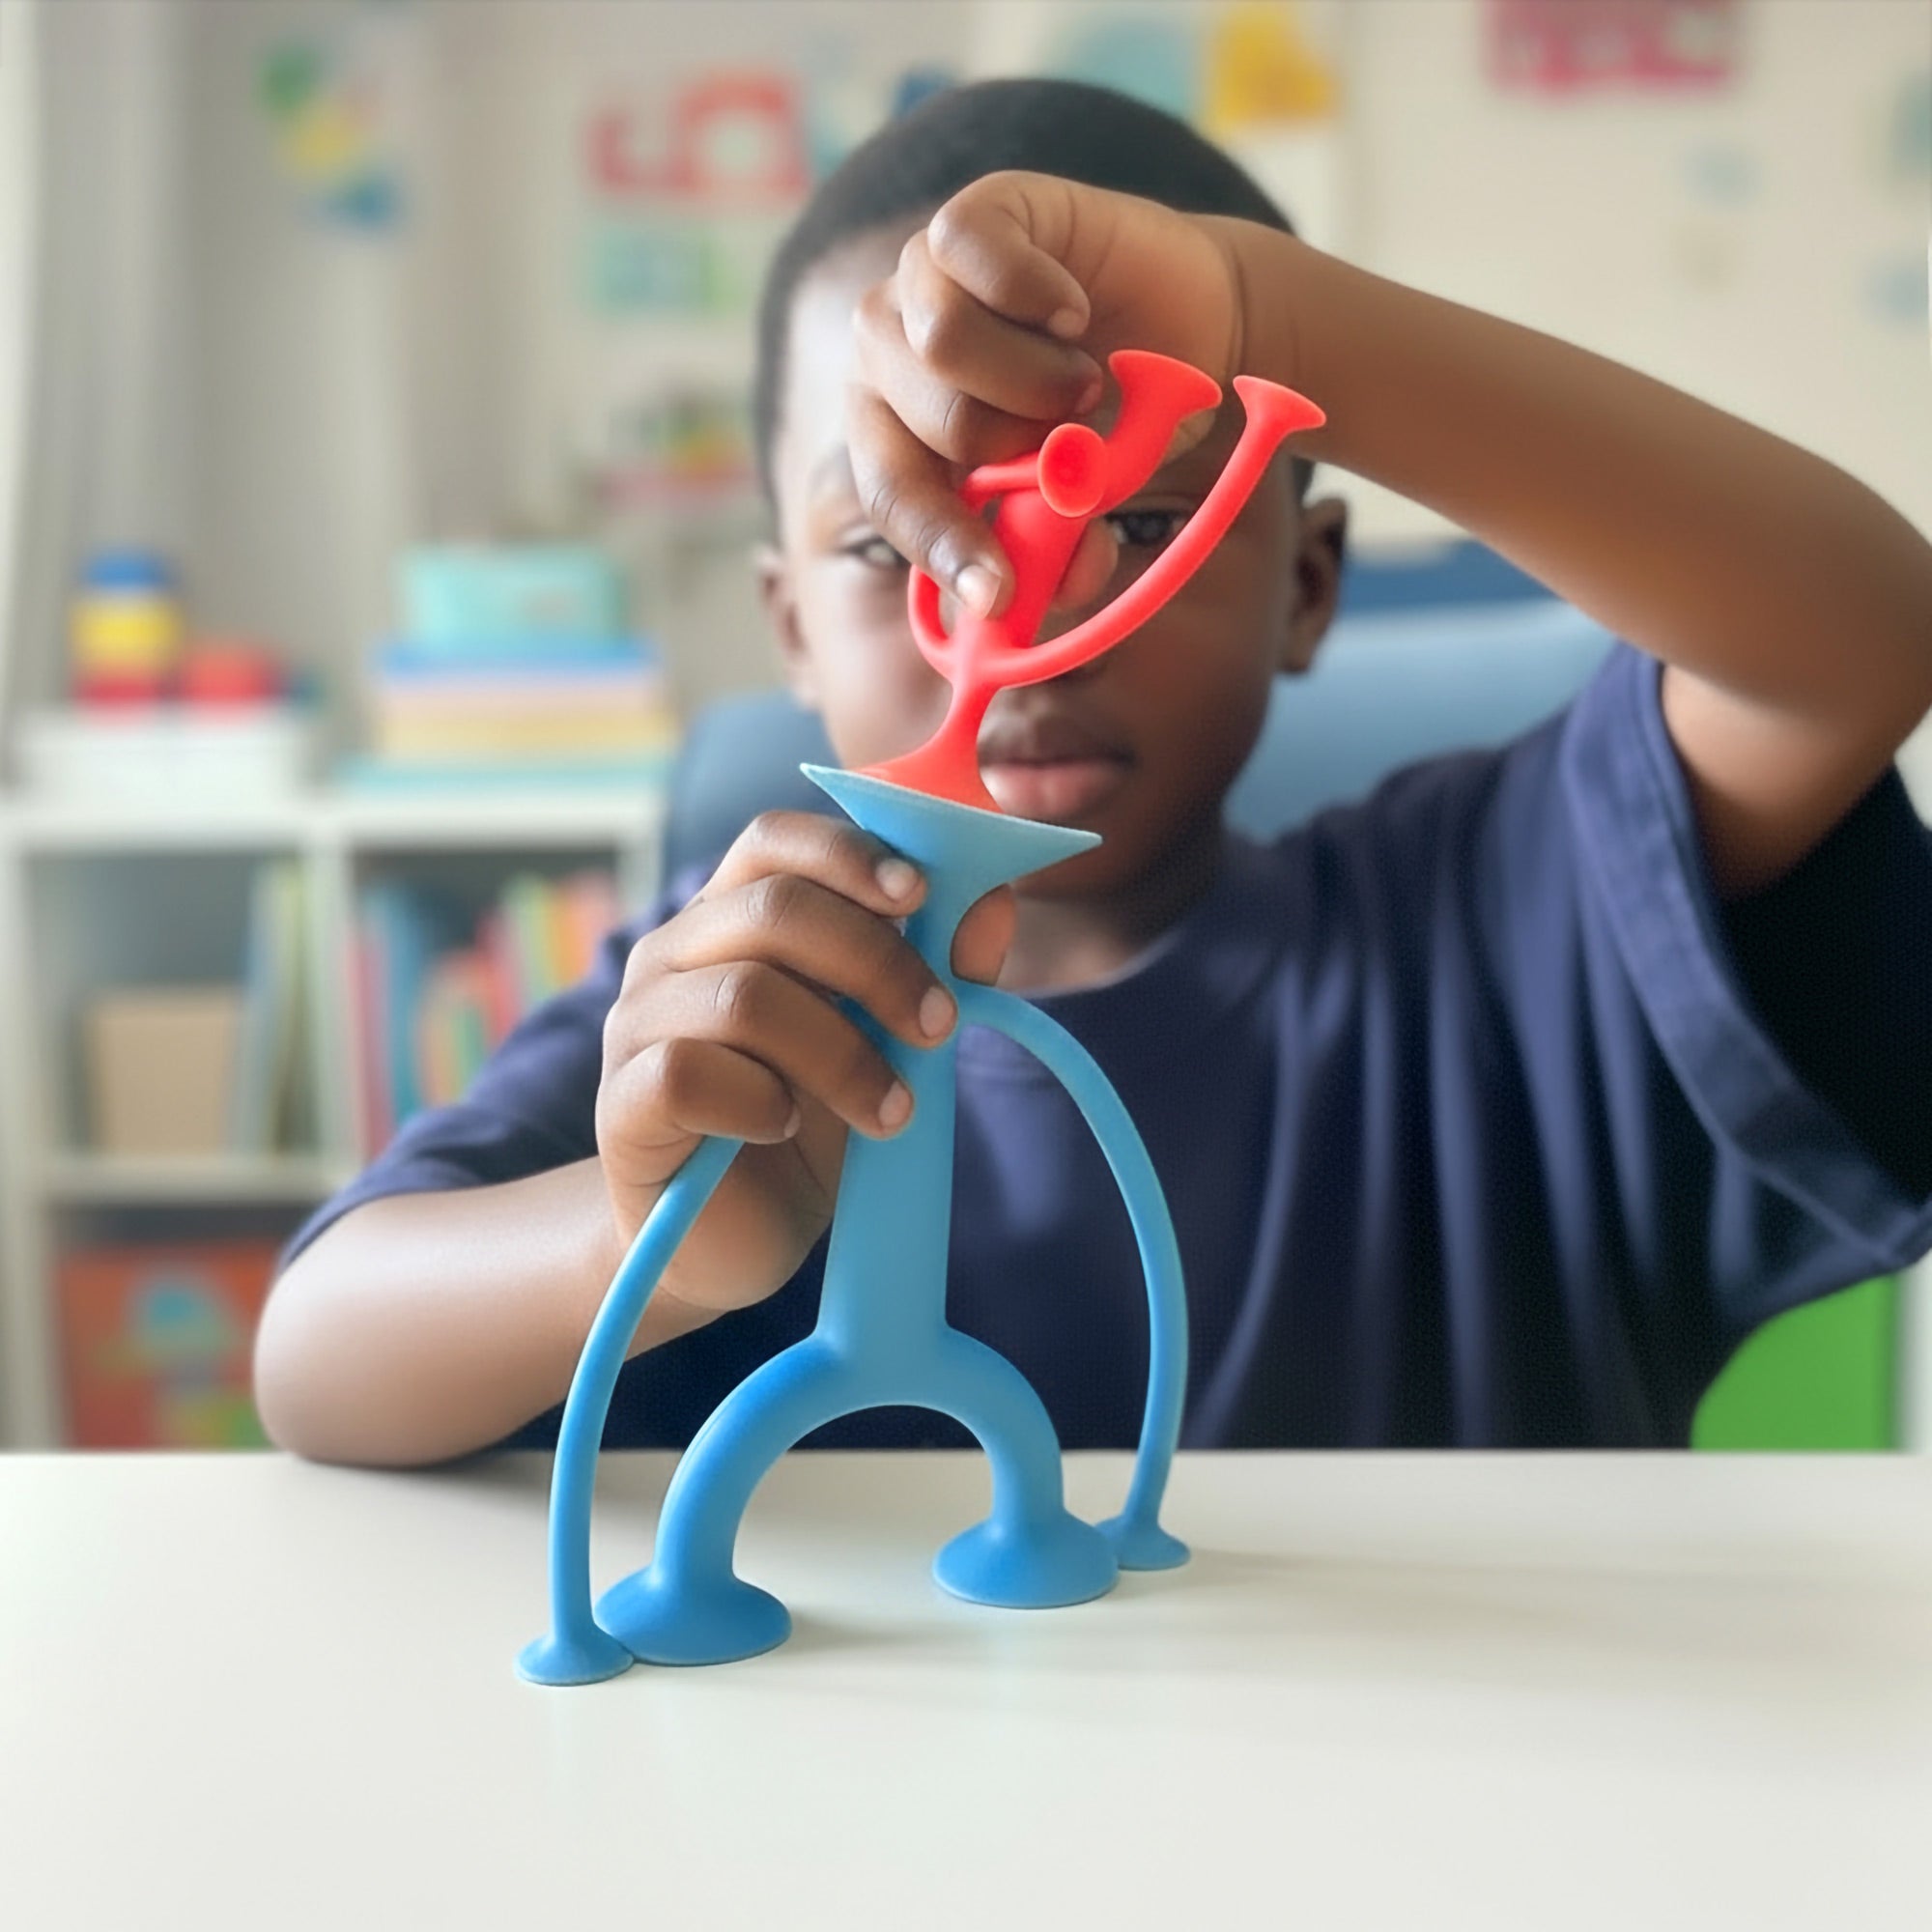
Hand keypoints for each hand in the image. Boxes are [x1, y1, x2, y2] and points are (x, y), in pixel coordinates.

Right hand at [596, 812, 1014, 1313]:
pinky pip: (689, 1073)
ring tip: (895, 1110)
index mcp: (731, 917)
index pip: (774, 839)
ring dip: (843, 1053)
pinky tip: (788, 1127)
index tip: (922, 897)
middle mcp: (672, 954)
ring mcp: (637, 1025)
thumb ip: (937, 971)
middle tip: (940, 1027)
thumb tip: (994, 903)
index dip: (850, 854)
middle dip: (877, 963)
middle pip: (773, 911)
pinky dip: (760, 1100)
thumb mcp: (888, 1044)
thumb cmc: (809, 1123)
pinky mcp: (623, 1104)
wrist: (733, 1239)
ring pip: (744, 997)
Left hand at [850, 169, 1251, 618]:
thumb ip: (1044, 555)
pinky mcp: (974, 213)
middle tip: (1070, 432)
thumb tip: (1014, 604)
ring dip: (1036, 378)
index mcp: (898, 434)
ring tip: (1078, 376)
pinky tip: (1073, 311)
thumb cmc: (1118, 424)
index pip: (893, 498)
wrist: (1191, 329)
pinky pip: (969, 252)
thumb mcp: (1082, 508)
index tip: (999, 593)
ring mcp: (923, 276)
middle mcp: (890, 354)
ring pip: (940, 343)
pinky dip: (1037, 297)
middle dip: (1019, 445)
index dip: (945, 547)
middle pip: (929, 423)